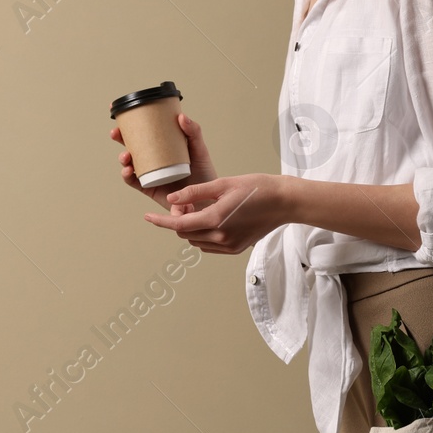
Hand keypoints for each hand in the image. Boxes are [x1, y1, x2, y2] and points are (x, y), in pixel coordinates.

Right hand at [111, 112, 218, 214]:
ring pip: (130, 163)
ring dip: (123, 158)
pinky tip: (128, 171)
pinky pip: (134, 182)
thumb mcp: (199, 149)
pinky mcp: (149, 188)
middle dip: (120, 138)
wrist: (206, 199)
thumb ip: (193, 132)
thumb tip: (181, 116)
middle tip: (116, 133)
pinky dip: (127, 176)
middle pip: (132, 145)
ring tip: (126, 156)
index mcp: (163, 146)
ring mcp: (150, 173)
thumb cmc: (204, 174)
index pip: (144, 131)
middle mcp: (153, 159)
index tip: (121, 112)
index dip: (131, 122)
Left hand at [142, 174, 292, 254]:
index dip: (160, 221)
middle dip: (178, 222)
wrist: (285, 202)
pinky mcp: (236, 248)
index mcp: (215, 220)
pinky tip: (209, 220)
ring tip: (198, 210)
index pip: (178, 225)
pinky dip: (202, 235)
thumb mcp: (223, 183)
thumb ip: (194, 192)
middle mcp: (220, 237)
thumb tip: (172, 199)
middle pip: (185, 235)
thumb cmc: (257, 187)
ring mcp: (229, 245)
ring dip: (190, 229)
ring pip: (196, 242)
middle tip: (184, 204)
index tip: (147, 217)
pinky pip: (209, 245)